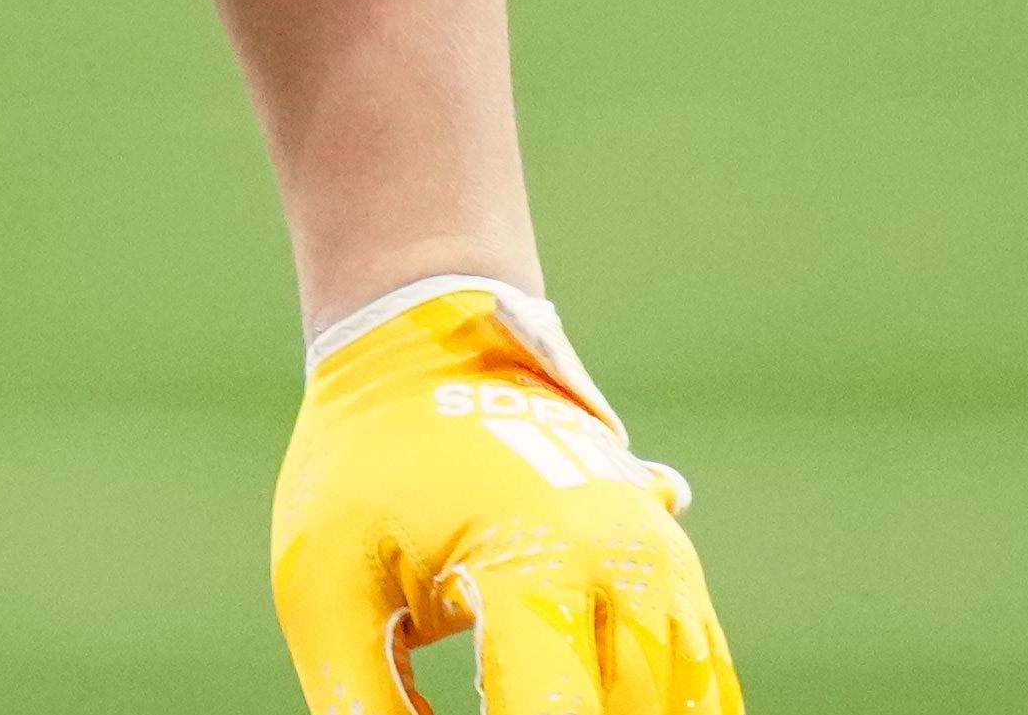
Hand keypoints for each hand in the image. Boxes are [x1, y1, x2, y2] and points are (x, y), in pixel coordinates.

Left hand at [272, 281, 738, 712]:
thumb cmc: (360, 470)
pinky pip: (701, 679)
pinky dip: (664, 708)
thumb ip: (363, 705)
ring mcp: (666, 568)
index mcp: (532, 570)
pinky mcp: (676, 571)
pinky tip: (597, 701)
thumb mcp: (325, 587)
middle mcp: (626, 569)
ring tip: (536, 692)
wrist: (427, 348)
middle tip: (487, 699)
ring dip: (625, 712)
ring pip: (684, 705)